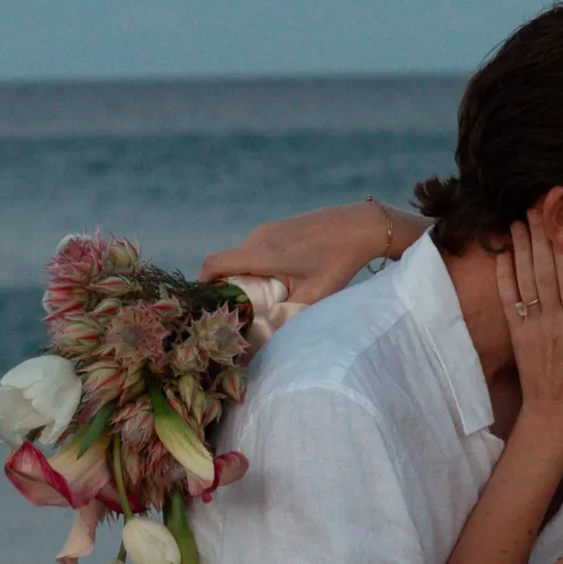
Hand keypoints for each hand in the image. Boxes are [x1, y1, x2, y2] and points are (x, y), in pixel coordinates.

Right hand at [200, 198, 411, 303]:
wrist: (360, 225)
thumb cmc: (339, 262)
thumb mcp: (315, 296)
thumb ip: (288, 316)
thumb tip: (268, 338)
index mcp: (262, 253)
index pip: (214, 263)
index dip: (201, 284)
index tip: (205, 304)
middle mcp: (259, 237)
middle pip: (226, 263)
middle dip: (225, 287)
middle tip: (236, 311)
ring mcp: (268, 228)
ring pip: (241, 256)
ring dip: (243, 276)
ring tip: (260, 299)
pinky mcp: (278, 226)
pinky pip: (255, 248)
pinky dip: (256, 265)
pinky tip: (277, 280)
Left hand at [500, 220, 562, 443]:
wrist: (553, 416)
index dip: (562, 248)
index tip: (560, 222)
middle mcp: (554, 323)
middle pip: (544, 272)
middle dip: (539, 237)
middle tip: (535, 207)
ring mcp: (532, 328)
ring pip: (525, 281)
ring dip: (521, 249)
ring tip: (517, 221)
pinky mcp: (517, 335)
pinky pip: (508, 300)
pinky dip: (504, 275)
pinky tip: (502, 253)